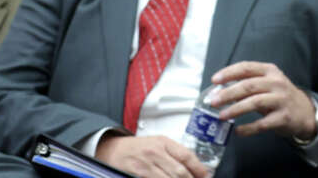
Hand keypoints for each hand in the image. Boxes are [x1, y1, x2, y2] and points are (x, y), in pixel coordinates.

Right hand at [95, 134, 209, 177]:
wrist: (111, 149)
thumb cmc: (136, 148)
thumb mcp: (156, 144)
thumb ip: (175, 154)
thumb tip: (196, 170)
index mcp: (162, 142)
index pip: (187, 156)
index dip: (200, 170)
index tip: (206, 177)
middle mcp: (155, 151)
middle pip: (181, 172)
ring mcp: (146, 164)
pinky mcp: (138, 174)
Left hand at [210, 61, 316, 139]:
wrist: (305, 113)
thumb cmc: (278, 95)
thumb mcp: (265, 84)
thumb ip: (246, 84)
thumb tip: (218, 91)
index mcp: (269, 71)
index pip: (246, 68)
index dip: (228, 73)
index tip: (214, 81)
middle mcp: (277, 83)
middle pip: (248, 86)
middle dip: (228, 94)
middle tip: (213, 101)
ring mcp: (282, 100)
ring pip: (254, 103)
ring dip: (235, 109)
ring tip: (222, 115)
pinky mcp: (285, 117)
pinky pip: (263, 123)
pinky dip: (249, 128)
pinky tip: (238, 131)